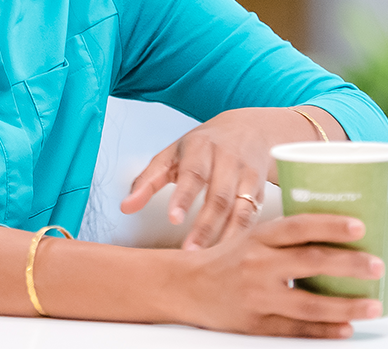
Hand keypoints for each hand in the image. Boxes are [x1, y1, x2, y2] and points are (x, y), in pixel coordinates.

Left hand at [120, 107, 291, 249]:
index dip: (184, 197)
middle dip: (205, 225)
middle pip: (219, 196)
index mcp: (201, 148)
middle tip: (190, 250)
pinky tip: (233, 252)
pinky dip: (244, 235)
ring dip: (227, 235)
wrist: (249, 130)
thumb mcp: (171, 155)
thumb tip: (125, 207)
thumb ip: (147, 181)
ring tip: (211, 258)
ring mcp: (248, 175)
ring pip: (241, 209)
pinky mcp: (262, 190)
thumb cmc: (203, 146)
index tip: (174, 219)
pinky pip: (254, 216)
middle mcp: (228, 160)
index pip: (193, 173)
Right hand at [163, 214, 384, 338]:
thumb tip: (342, 239)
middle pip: (309, 262)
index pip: (298, 227)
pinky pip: (296, 329)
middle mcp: (257, 264)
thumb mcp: (253, 238)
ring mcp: (257, 296)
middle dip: (349, 265)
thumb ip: (290, 238)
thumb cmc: (227, 260)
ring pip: (308, 302)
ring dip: (345, 305)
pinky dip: (323, 330)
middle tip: (377, 265)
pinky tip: (344, 328)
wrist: (186, 286)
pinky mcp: (256, 323)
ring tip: (372, 305)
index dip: (330, 226)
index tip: (359, 228)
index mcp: (258, 237)